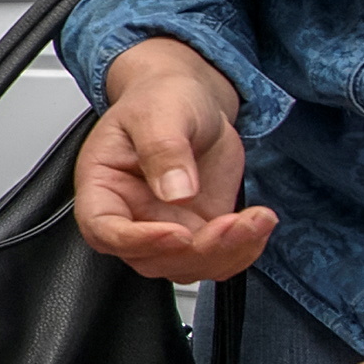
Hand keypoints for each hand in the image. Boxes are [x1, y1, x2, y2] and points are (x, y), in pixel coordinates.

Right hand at [78, 37, 275, 281]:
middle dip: (196, 250)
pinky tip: (259, 223)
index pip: (104, 229)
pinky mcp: (199, 229)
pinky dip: (243, 250)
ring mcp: (164, 226)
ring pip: (187, 265)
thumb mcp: (160, 111)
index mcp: (103, 186)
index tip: (177, 232)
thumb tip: (175, 192)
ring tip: (256, 220)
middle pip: (150, 258)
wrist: (192, 99)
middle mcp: (130, 214)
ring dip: (226, 253)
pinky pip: (217, 258)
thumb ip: (164, 149)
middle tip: (230, 223)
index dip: (136, 241)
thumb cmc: (162, 99)